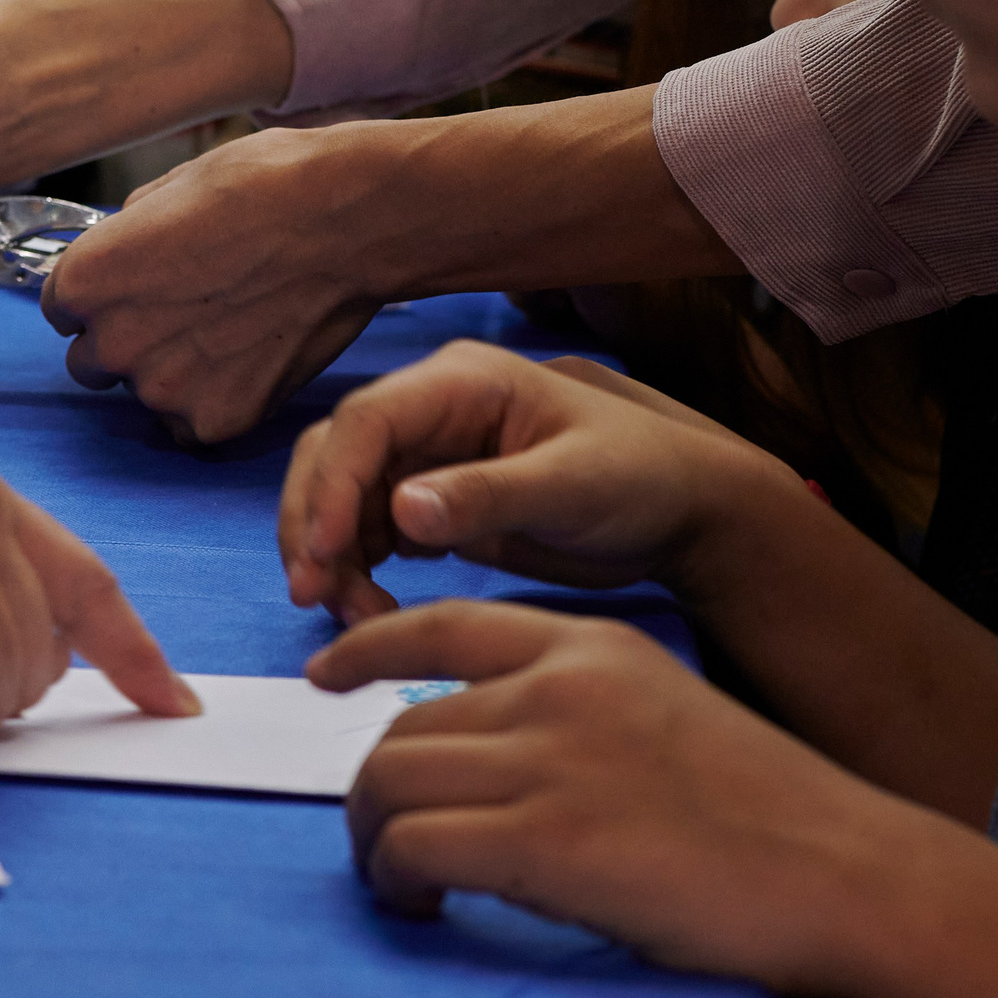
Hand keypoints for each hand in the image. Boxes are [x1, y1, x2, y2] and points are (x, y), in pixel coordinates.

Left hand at [41, 125, 388, 443]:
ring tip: (232, 329)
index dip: (102, 298)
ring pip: (147, 394)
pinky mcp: (216, 421)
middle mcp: (113, 342)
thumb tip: (120, 256)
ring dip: (174, 373)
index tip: (137, 288)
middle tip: (187, 312)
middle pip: (92, 361)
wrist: (348, 223)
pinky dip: (217, 399)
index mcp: (86, 280)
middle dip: (127, 341)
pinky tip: (252, 358)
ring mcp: (164, 390)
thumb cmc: (263, 188)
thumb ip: (125, 238)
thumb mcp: (169, 188)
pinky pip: (194, 422)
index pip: (60, 310)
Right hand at [279, 341, 789, 622]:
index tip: (324, 554)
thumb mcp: (570, 485)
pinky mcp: (431, 501)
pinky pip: (367, 532)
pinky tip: (373, 610)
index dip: (331, 485)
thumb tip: (400, 510)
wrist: (683, 510)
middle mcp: (431, 410)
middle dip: (314, 524)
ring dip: (332, 556)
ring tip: (355, 616)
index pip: (365, 421)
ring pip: (342, 499)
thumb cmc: (641, 477)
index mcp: (461, 381)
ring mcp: (427, 456)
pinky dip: (357, 571)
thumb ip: (486, 495)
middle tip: (314, 597)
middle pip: (334, 455)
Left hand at [309, 599, 893, 989]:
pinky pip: (411, 846)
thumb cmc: (766, 811)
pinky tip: (424, 904)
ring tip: (402, 881)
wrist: (844, 868)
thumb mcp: (661, 708)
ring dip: (374, 840)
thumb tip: (490, 748)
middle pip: (401, 724)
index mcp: (589, 644)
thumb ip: (575, 707)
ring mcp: (545, 759)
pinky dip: (394, 880)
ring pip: (387, 781)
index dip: (366, 648)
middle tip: (385, 842)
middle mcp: (555, 686)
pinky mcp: (539, 840)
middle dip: (372, 788)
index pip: (443, 624)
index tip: (325, 676)